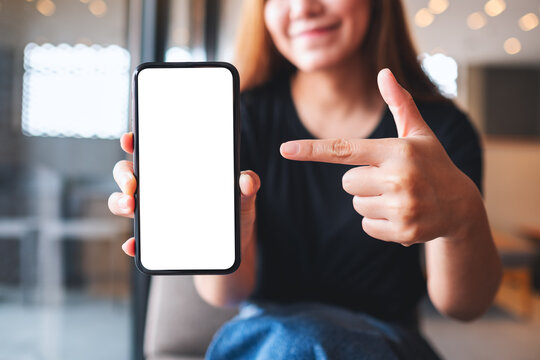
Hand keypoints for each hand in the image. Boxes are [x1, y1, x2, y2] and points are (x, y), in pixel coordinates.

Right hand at [108, 132, 260, 255]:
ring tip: (132, 209)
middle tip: (133, 184)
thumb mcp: (244, 199)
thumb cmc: (234, 214)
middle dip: (123, 175)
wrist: (233, 249)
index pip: (150, 150)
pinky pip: (138, 241)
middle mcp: (159, 189)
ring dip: (119, 204)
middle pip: (128, 173)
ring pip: (123, 203)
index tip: (130, 139)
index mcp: (176, 171)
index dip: (135, 141)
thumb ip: (248, 187)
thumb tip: (246, 179)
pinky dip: (133, 244)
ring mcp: (154, 214)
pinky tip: (133, 245)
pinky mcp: (156, 240)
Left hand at [279, 69, 477, 246]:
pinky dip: (379, 223)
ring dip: (371, 202)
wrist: (461, 206)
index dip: (312, 150)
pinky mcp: (403, 232)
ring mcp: (402, 207)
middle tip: (390, 180)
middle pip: (347, 183)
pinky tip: (401, 215)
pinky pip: (366, 226)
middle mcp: (398, 178)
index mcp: (397, 150)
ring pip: (356, 205)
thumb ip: (399, 104)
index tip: (285, 149)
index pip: (345, 150)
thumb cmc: (433, 164)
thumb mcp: (419, 134)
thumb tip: (383, 72)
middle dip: (362, 182)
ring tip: (399, 197)